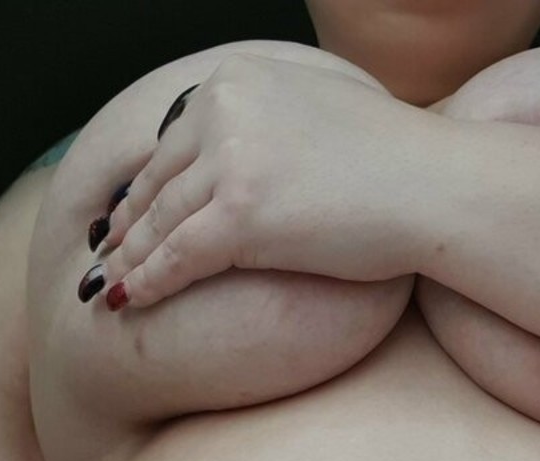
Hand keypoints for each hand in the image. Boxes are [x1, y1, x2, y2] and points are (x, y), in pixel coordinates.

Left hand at [91, 53, 441, 308]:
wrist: (434, 186)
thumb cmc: (396, 164)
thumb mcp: (317, 117)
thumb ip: (271, 126)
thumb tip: (248, 162)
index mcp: (238, 81)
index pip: (175, 140)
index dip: (147, 185)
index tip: (128, 215)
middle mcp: (224, 110)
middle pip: (159, 179)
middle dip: (128, 224)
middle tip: (105, 256)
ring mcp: (230, 160)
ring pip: (160, 220)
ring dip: (128, 258)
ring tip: (108, 286)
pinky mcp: (241, 213)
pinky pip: (178, 256)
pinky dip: (148, 280)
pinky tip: (130, 300)